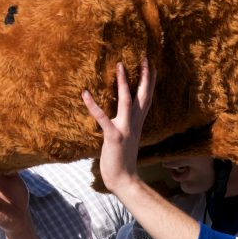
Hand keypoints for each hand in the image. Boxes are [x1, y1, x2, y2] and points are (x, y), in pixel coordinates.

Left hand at [82, 59, 155, 194]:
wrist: (124, 180)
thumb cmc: (122, 160)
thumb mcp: (127, 138)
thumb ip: (126, 124)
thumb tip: (122, 115)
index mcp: (137, 123)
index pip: (147, 98)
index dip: (150, 81)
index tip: (152, 65)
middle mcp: (134, 123)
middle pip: (142, 95)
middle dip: (145, 76)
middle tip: (145, 58)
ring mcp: (125, 129)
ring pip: (126, 100)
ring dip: (123, 82)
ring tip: (119, 65)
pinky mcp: (113, 136)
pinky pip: (102, 118)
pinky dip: (93, 106)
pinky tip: (85, 93)